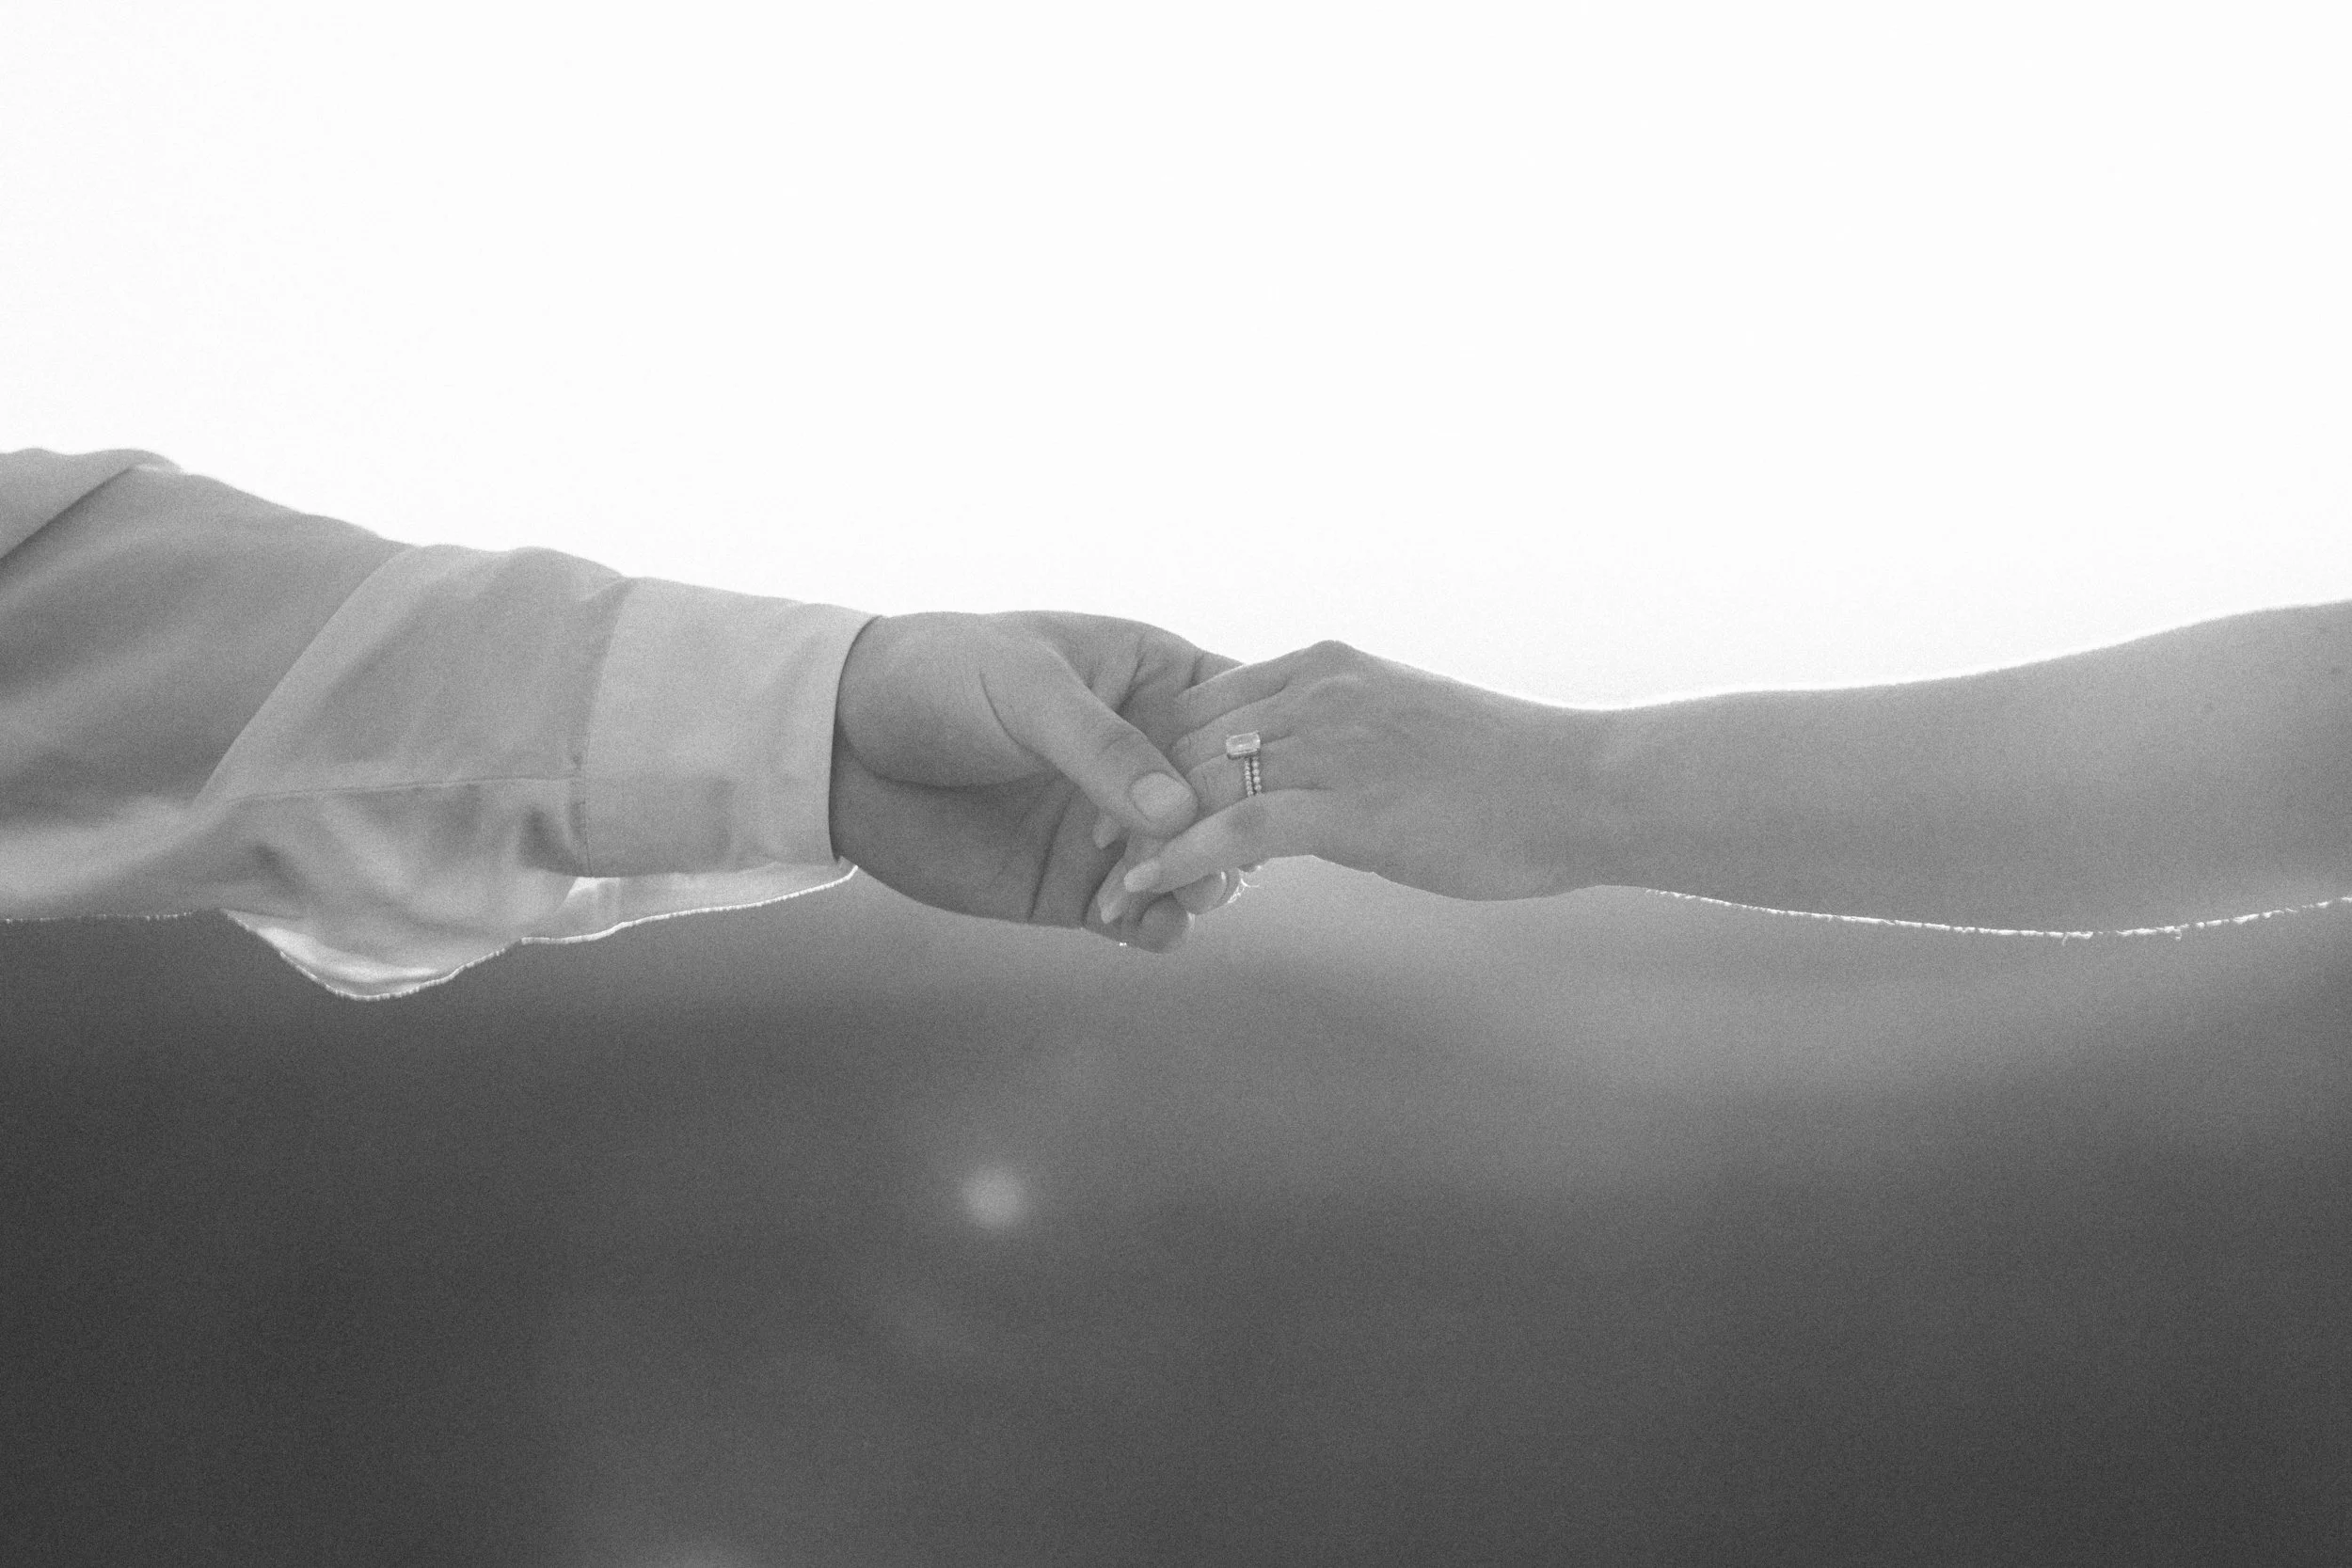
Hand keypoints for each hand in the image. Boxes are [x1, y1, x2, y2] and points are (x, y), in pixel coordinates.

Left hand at [829, 610, 1244, 950]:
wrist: (843, 743)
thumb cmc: (939, 679)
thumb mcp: (1026, 692)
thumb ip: (1102, 749)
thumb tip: (1179, 813)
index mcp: (1153, 679)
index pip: (1236, 715)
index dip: (1256, 752)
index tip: (1258, 788)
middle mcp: (1149, 754)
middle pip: (1228, 803)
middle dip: (1231, 834)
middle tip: (1214, 860)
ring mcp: (1117, 825)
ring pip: (1192, 864)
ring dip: (1199, 884)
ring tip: (1183, 895)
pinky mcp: (1078, 885)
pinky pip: (1141, 914)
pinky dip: (1158, 926)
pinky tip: (1151, 927)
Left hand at [1110, 640, 1600, 906]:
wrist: (1587, 787)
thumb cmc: (1508, 775)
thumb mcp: (1404, 736)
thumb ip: (1340, 745)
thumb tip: (1297, 785)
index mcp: (1323, 667)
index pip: (1199, 698)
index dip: (1151, 754)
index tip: (1119, 803)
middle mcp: (1314, 690)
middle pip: (1180, 736)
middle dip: (1127, 795)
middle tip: (1087, 851)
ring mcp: (1330, 742)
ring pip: (1195, 783)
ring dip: (1137, 838)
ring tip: (1100, 888)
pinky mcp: (1347, 803)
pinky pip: (1235, 829)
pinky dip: (1177, 859)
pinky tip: (1142, 891)